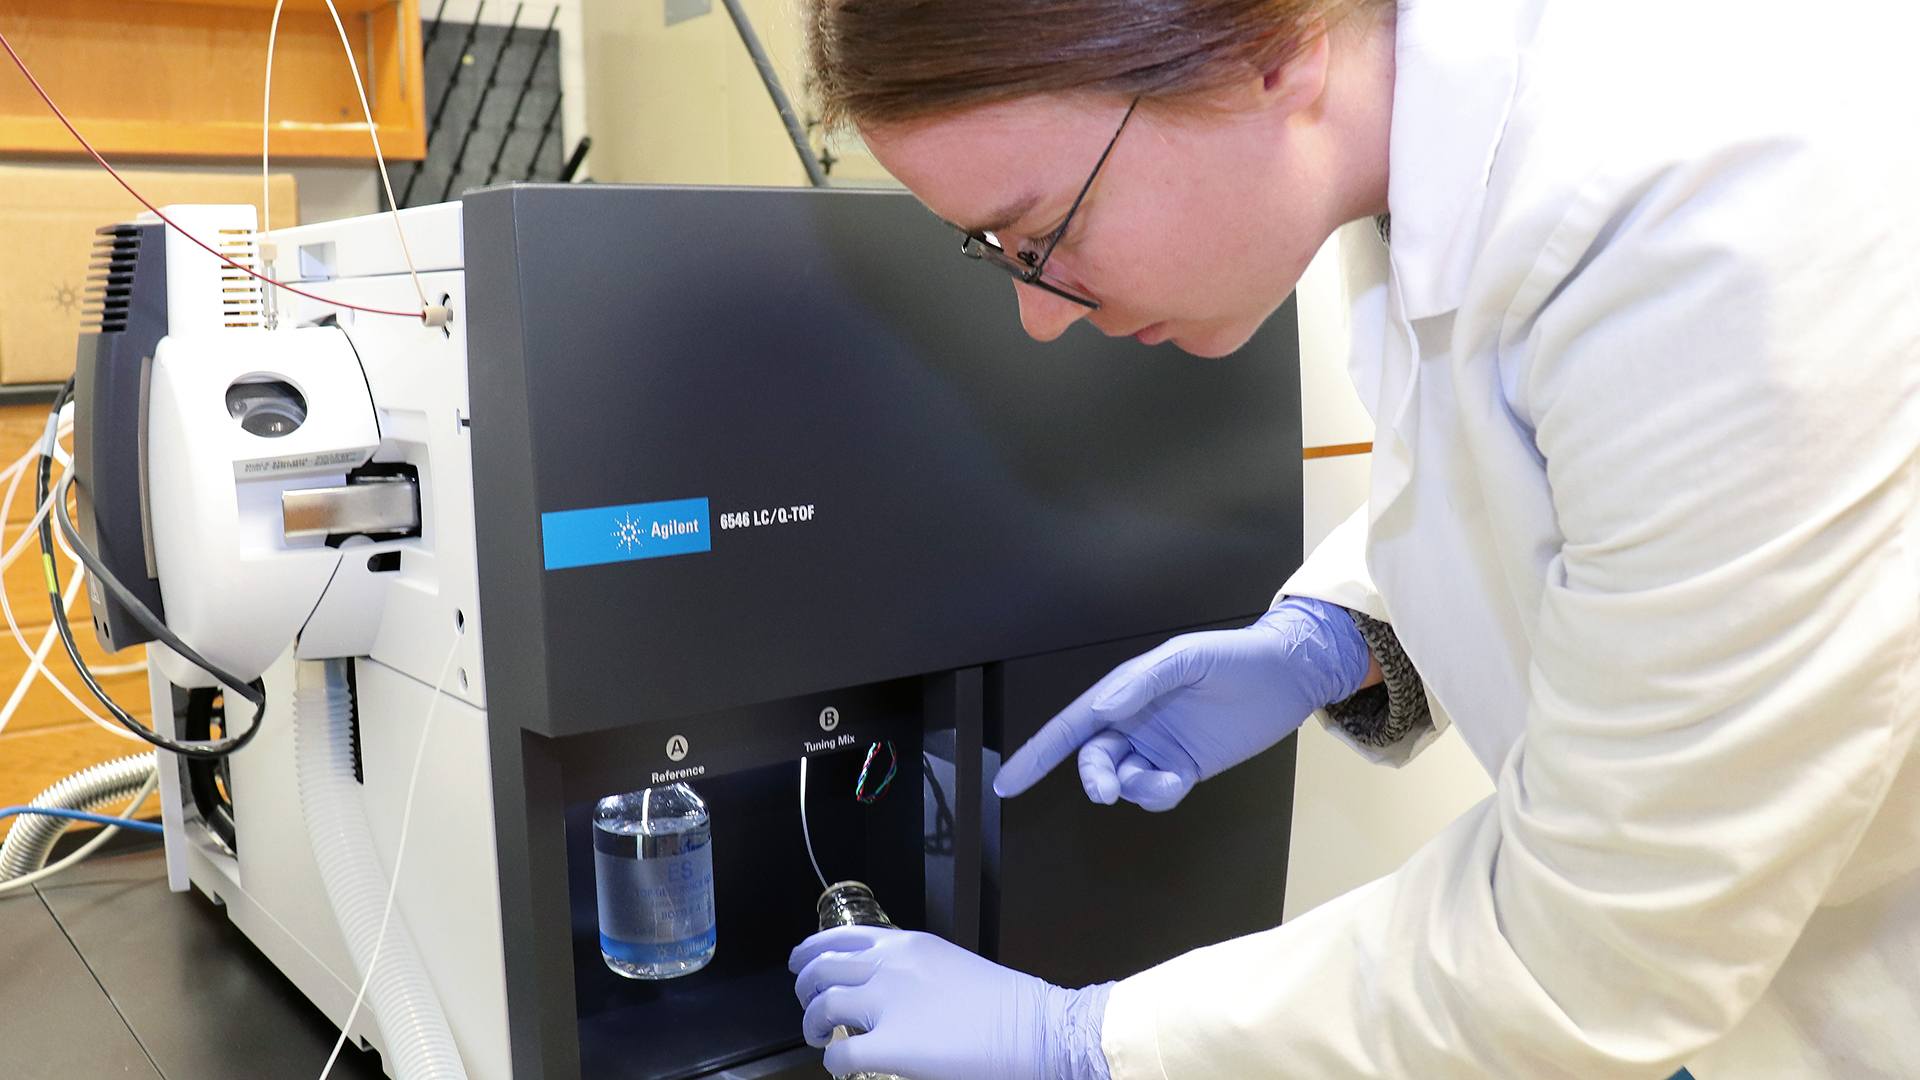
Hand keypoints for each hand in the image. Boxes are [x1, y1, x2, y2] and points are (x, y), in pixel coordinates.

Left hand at [790, 925, 1110, 1079]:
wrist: (1035, 1028)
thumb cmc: (1004, 1003)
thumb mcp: (950, 965)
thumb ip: (914, 969)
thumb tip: (891, 987)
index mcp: (905, 943)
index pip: (838, 938)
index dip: (811, 951)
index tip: (801, 961)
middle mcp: (888, 967)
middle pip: (820, 969)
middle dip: (804, 987)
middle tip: (807, 1003)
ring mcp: (886, 1007)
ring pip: (820, 1008)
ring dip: (812, 1023)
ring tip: (818, 1035)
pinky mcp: (889, 1048)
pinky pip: (840, 1055)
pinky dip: (833, 1062)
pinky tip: (842, 1064)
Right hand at [993, 598, 1369, 811]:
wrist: (1288, 676)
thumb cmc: (1236, 657)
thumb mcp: (1188, 658)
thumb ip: (1143, 681)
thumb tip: (1105, 709)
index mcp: (1125, 691)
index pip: (1070, 726)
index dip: (1036, 754)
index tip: (1008, 781)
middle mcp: (1134, 721)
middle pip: (1091, 759)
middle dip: (1093, 778)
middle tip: (1105, 791)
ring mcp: (1158, 746)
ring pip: (1124, 780)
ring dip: (1132, 788)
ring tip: (1164, 782)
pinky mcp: (1185, 767)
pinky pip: (1156, 790)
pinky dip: (1157, 794)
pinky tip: (1175, 783)